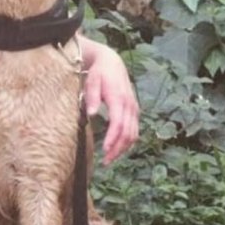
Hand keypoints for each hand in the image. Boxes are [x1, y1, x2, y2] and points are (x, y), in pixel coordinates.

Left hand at [81, 40, 138, 164]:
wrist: (111, 62)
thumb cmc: (98, 73)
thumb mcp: (91, 82)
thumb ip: (91, 98)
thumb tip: (91, 114)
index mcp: (119, 99)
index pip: (118, 124)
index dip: (112, 139)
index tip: (104, 151)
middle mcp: (130, 105)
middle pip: (128, 133)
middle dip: (117, 149)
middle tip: (105, 162)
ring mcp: (134, 108)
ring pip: (133, 134)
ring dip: (123, 148)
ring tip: (109, 159)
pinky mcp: (134, 111)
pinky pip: (134, 130)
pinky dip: (127, 142)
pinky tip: (117, 149)